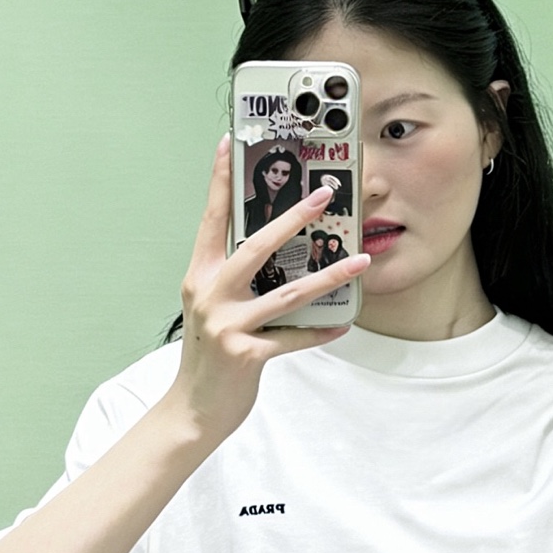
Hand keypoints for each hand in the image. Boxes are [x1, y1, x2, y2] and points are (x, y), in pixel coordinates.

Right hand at [170, 137, 370, 441]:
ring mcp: (226, 325)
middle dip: (294, 218)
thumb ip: (234, 280)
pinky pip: (292, 337)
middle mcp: (210, 294)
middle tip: (325, 194)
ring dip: (329, 275)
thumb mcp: (212, 309)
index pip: (212, 219)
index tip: (229, 143)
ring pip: (287, 293)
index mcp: (200, 276)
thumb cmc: (209, 356)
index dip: (220, 181)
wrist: (193, 409)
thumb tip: (274, 251)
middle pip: (257, 246)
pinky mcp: (245, 354)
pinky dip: (320, 331)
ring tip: (360, 260)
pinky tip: (343, 324)